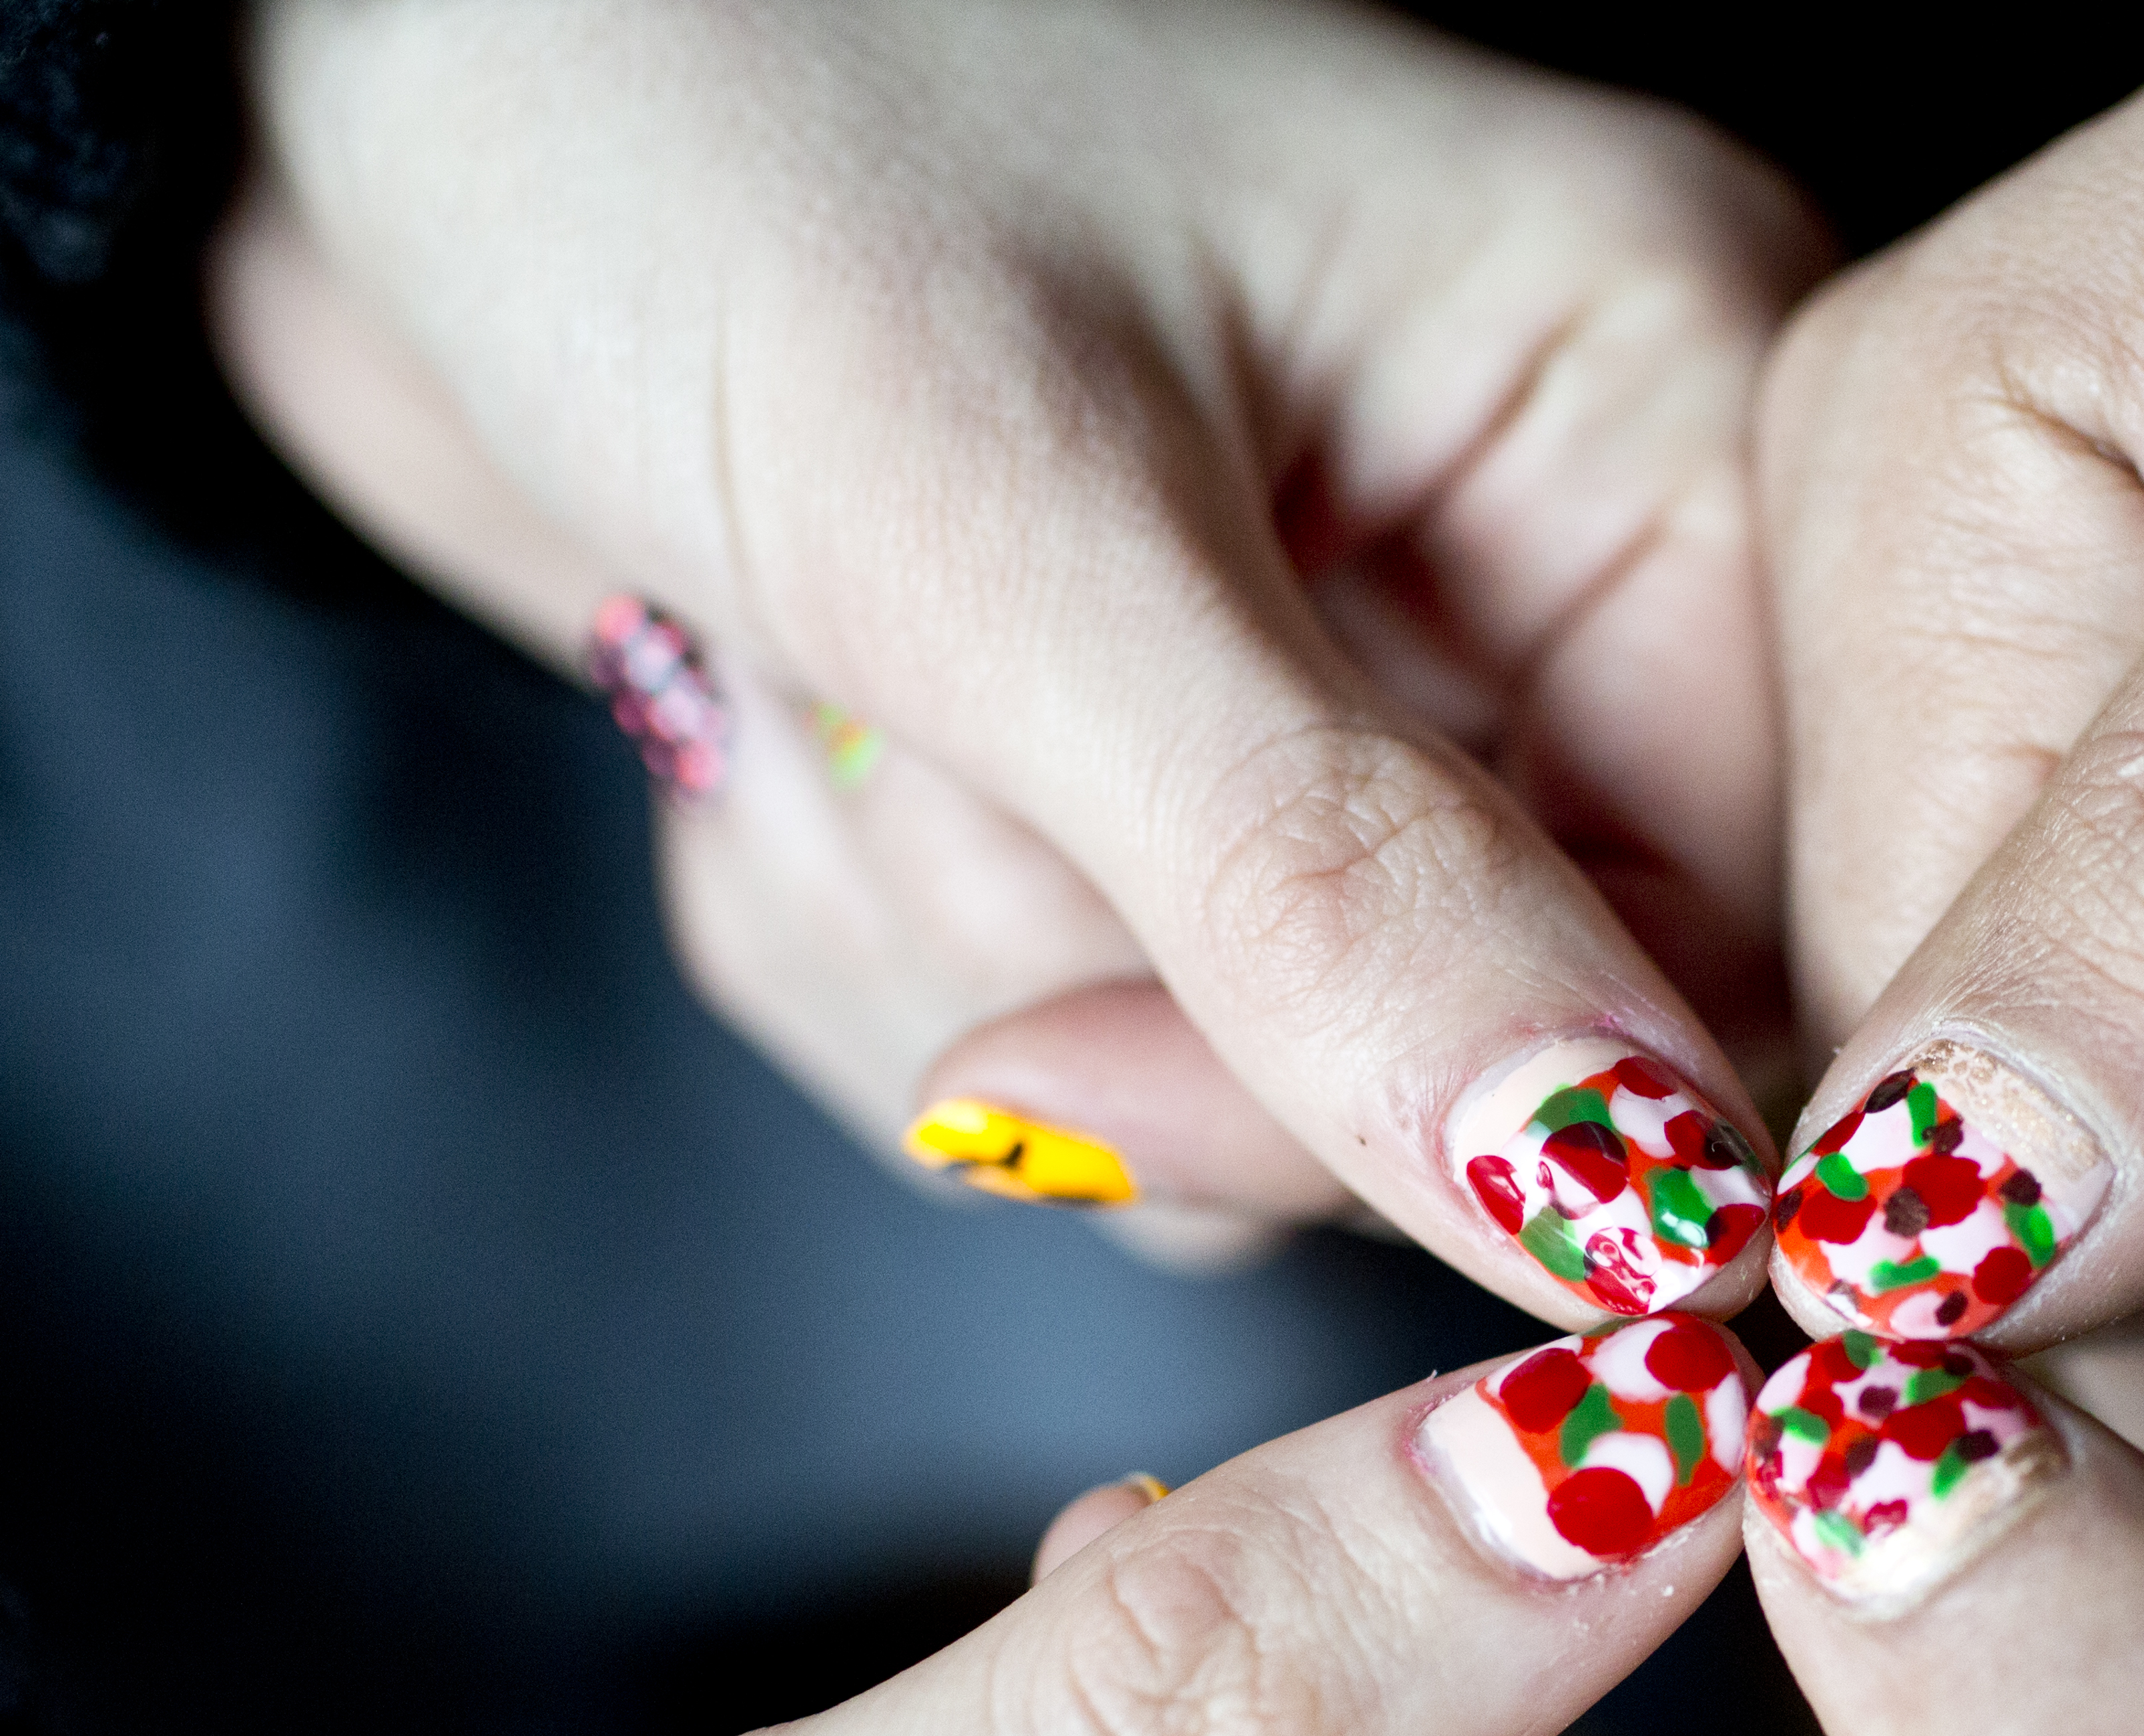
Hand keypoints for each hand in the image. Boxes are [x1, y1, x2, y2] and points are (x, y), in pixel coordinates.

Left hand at [212, 0, 1814, 1312]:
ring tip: (811, 675)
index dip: (1500, 1118)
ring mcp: (1346, 685)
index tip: (1152, 1075)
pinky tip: (779, 715)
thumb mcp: (1011, 502)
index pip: (1767, 936)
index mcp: (1652, 400)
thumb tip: (1629, 1210)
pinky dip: (883, 948)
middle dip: (1142, 987)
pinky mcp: (1152, 786)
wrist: (377, 31)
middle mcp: (1548, 559)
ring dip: (965, 959)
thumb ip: (1325, 884)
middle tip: (919, 763)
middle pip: (1505, 1068)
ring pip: (1267, 1097)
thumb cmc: (694, 93)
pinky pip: (1096, 1064)